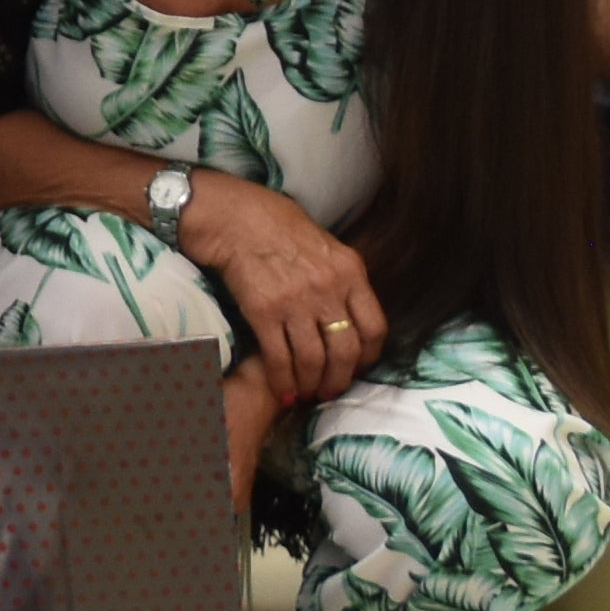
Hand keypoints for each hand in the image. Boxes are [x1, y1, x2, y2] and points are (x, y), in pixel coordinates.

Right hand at [170, 176, 382, 405]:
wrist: (234, 218)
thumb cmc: (278, 227)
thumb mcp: (326, 246)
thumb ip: (342, 280)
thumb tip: (349, 316)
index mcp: (350, 272)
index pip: (375, 327)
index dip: (369, 356)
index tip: (357, 366)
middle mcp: (328, 290)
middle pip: (346, 351)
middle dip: (339, 379)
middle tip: (330, 390)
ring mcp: (295, 302)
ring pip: (314, 360)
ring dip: (311, 384)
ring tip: (306, 393)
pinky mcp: (263, 312)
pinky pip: (279, 357)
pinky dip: (283, 380)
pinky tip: (283, 390)